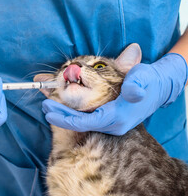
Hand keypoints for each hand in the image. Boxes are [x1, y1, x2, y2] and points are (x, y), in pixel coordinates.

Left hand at [42, 53, 186, 134]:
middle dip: (60, 116)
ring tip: (48, 102)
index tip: (49, 111)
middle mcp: (112, 124)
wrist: (160, 86)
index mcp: (117, 118)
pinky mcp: (110, 118)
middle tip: (44, 105)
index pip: (85, 122)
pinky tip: (64, 104)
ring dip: (65, 113)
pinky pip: (87, 118)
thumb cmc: (148, 81)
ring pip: (83, 121)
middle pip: (80, 124)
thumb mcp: (143, 78)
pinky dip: (73, 111)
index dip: (65, 118)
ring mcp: (111, 123)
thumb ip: (136, 85)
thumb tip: (133, 92)